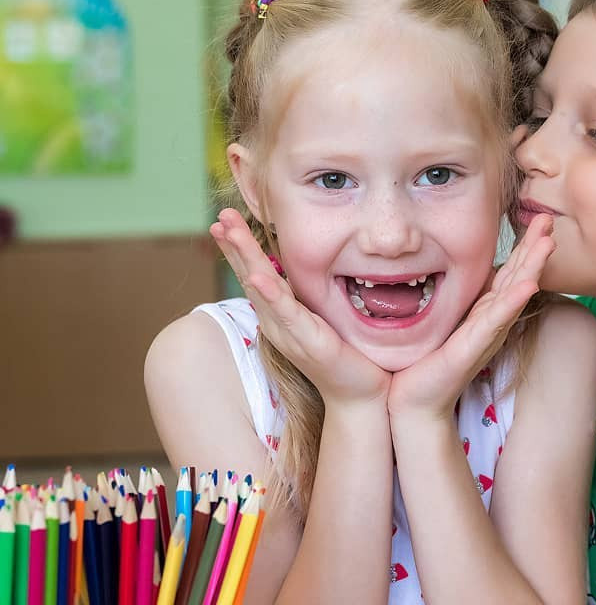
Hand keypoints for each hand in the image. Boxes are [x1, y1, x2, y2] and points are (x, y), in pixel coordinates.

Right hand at [210, 208, 389, 407]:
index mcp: (281, 315)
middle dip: (235, 245)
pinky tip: (257, 275)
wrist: (359, 396)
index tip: (226, 221)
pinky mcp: (308, 342)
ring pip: (262, 287)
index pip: (256, 274)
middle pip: (251, 275)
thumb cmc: (346, 358)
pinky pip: (286, 313)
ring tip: (228, 231)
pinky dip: (270, 293)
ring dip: (245, 257)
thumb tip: (315, 270)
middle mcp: (277, 322)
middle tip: (219, 216)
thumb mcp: (324, 319)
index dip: (240, 249)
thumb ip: (311, 299)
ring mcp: (289, 333)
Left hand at [386, 214, 555, 420]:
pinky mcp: (474, 347)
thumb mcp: (441, 320)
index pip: (508, 273)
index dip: (524, 247)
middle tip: (549, 220)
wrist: (414, 402)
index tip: (537, 220)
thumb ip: (453, 298)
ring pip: (514, 293)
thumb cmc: (424, 363)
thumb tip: (447, 266)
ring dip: (533, 267)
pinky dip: (513, 301)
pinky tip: (528, 285)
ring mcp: (486, 334)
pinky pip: (496, 320)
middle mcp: (491, 321)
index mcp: (483, 312)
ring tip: (548, 243)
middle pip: (518, 277)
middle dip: (535, 248)